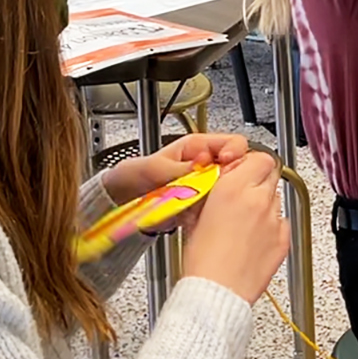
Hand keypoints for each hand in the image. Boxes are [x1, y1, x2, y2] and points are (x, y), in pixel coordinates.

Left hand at [102, 132, 249, 232]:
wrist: (120, 199)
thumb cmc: (134, 175)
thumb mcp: (155, 168)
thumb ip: (180, 168)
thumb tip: (203, 166)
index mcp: (199, 147)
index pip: (233, 143)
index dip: (236, 152)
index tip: (229, 161)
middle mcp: (207, 166)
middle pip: (237, 169)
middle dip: (231, 179)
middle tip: (219, 187)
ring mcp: (206, 186)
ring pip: (229, 190)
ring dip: (220, 198)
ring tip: (203, 203)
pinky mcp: (202, 205)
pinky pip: (216, 208)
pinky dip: (210, 213)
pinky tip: (198, 215)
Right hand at [183, 150, 288, 303]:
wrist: (216, 293)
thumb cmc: (202, 262)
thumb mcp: (195, 218)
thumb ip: (211, 195)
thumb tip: (217, 186)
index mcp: (233, 189)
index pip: (258, 157)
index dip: (250, 164)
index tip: (243, 170)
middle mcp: (258, 200)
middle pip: (271, 174)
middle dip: (258, 181)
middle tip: (244, 195)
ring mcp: (274, 220)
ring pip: (276, 198)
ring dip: (264, 204)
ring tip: (246, 223)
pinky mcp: (284, 240)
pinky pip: (282, 222)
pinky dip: (272, 226)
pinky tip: (255, 239)